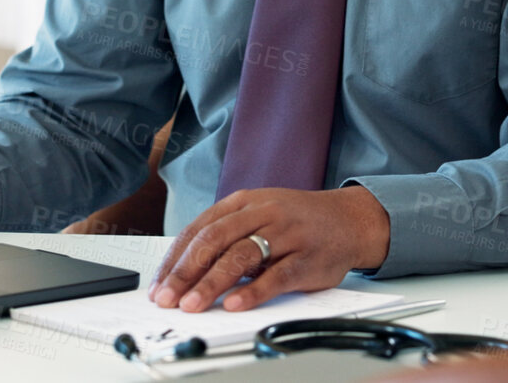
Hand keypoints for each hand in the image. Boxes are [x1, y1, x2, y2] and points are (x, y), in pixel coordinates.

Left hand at [149, 186, 389, 312]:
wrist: (350, 219)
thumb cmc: (298, 221)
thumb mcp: (259, 215)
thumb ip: (227, 235)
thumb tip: (186, 269)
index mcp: (244, 202)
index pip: (199, 229)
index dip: (175, 258)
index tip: (158, 284)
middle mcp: (262, 213)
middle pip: (214, 241)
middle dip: (185, 272)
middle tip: (166, 298)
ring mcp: (285, 234)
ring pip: (241, 257)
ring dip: (212, 283)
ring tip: (192, 305)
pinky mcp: (306, 257)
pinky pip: (276, 275)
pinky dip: (253, 291)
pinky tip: (235, 304)